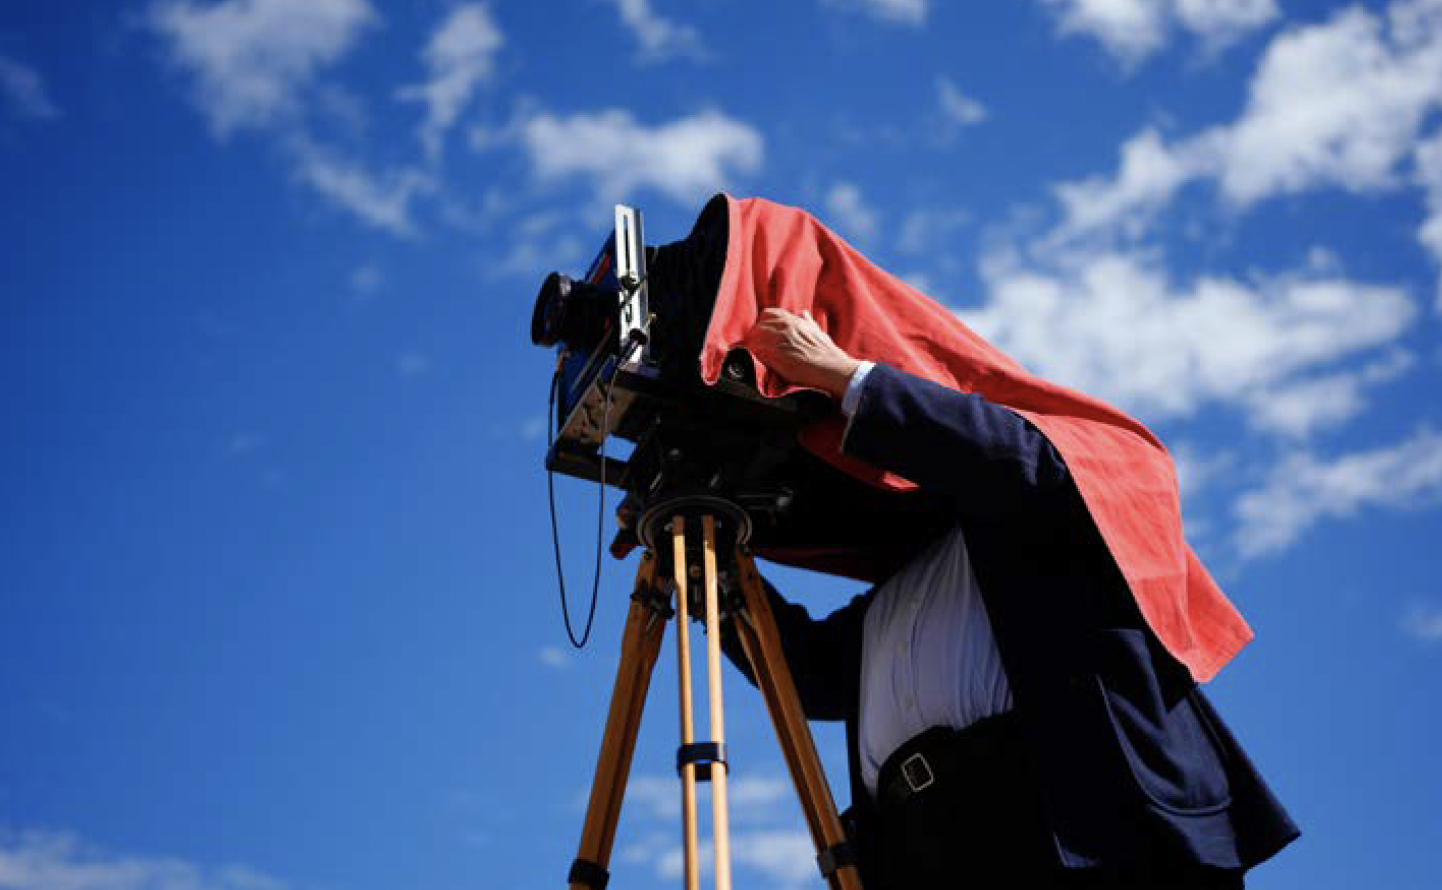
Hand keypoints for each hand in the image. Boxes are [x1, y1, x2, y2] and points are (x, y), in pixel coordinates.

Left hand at [743, 308, 859, 398]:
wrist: (830, 368)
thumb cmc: (827, 352)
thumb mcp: (818, 331)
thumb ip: (808, 322)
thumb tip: (803, 313)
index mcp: (793, 320)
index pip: (767, 314)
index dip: (763, 324)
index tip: (763, 332)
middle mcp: (783, 327)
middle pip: (757, 326)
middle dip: (755, 335)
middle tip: (757, 345)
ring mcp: (778, 341)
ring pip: (754, 338)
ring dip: (753, 346)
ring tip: (756, 353)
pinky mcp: (774, 356)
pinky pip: (756, 352)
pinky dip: (755, 355)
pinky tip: (759, 360)